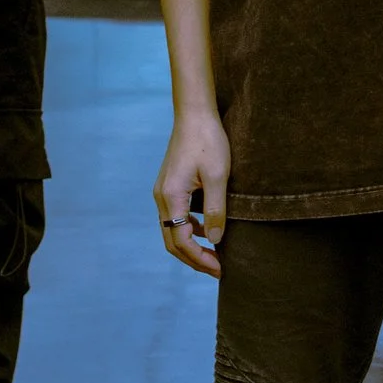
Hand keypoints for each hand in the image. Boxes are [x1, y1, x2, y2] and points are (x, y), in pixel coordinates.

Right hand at [154, 103, 230, 276]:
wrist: (194, 114)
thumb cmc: (208, 141)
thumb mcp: (217, 176)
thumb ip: (215, 210)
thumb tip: (215, 240)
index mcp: (171, 197)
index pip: (181, 241)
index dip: (200, 259)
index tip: (220, 268)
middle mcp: (162, 198)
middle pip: (172, 241)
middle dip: (194, 259)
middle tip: (218, 269)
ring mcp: (163, 192)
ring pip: (172, 230)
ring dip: (191, 246)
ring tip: (214, 254)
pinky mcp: (170, 186)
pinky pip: (176, 217)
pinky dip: (190, 229)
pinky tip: (208, 229)